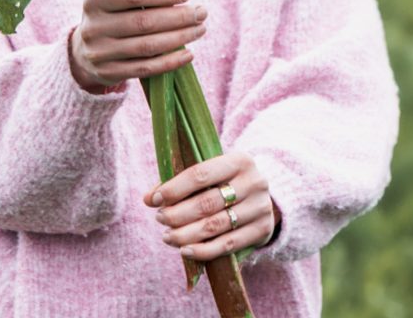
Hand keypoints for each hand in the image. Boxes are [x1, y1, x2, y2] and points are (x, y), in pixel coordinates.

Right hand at [68, 0, 206, 93]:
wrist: (86, 52)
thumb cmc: (117, 13)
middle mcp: (94, 26)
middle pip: (144, 22)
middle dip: (179, 17)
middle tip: (202, 12)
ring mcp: (99, 53)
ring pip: (147, 46)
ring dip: (180, 38)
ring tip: (200, 29)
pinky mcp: (109, 73)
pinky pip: (145, 68)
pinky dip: (170, 62)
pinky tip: (189, 53)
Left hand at [143, 150, 278, 260]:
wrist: (265, 198)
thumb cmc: (227, 182)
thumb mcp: (212, 174)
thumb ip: (181, 183)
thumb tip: (148, 198)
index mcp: (239, 160)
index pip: (201, 174)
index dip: (175, 189)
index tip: (154, 200)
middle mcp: (253, 182)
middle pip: (208, 202)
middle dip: (178, 214)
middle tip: (160, 219)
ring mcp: (260, 207)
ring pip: (216, 225)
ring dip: (186, 234)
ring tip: (167, 236)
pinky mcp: (262, 231)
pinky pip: (228, 245)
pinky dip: (203, 251)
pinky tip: (185, 251)